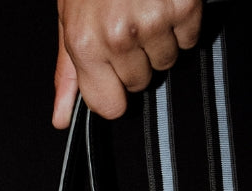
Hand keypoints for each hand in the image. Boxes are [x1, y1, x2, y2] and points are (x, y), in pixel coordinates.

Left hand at [53, 0, 203, 127]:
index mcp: (85, 44)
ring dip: (160, 39)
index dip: (114, 91)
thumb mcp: (70, 19)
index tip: (114, 74)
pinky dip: (181, 22)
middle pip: (140, 83)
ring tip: (145, 7)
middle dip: (136, 59)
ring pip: (166, 62)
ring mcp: (152, 21)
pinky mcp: (182, 6)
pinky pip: (189, 38)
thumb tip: (61, 117)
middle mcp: (117, 36)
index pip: (108, 106)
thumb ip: (68, 73)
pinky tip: (164, 0)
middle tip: (128, 23)